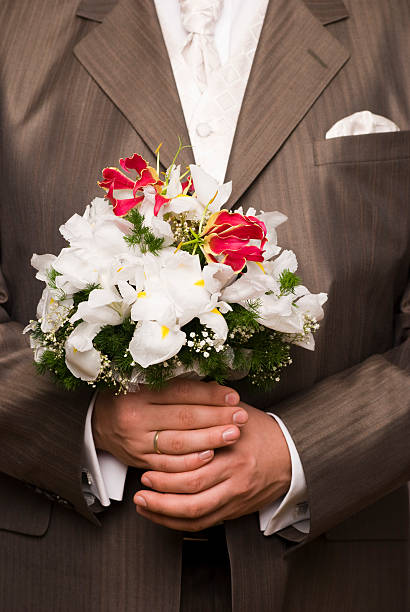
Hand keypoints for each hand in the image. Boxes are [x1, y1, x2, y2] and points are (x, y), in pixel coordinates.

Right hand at [92, 380, 247, 471]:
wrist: (97, 422)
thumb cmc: (129, 397)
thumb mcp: (145, 383)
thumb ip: (177, 385)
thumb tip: (217, 387)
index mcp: (139, 391)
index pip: (181, 392)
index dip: (209, 394)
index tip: (233, 397)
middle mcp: (136, 417)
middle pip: (183, 418)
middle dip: (216, 417)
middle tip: (241, 417)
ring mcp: (137, 441)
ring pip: (178, 443)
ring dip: (209, 439)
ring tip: (233, 434)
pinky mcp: (139, 461)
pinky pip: (167, 465)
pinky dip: (190, 462)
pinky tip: (209, 456)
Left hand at [133, 403, 291, 530]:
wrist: (293, 456)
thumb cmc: (262, 431)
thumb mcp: (238, 413)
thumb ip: (210, 406)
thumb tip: (178, 391)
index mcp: (234, 453)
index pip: (195, 468)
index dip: (167, 472)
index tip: (147, 466)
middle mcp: (235, 480)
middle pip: (192, 496)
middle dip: (161, 495)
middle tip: (141, 488)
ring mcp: (236, 498)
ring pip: (197, 516)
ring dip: (166, 513)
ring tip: (144, 504)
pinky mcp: (236, 511)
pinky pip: (205, 524)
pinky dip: (180, 523)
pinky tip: (163, 516)